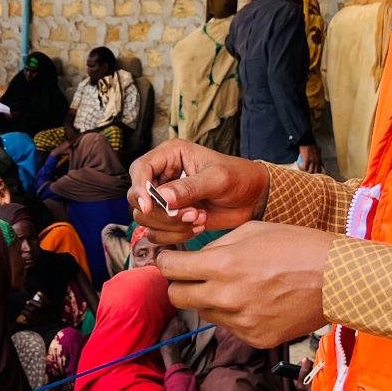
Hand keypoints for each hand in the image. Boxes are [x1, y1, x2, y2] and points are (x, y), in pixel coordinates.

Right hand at [126, 139, 269, 247]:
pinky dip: (176, 235)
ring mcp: (165, 199)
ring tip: (199, 218)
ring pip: (146, 219)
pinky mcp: (171, 218)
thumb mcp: (217, 178)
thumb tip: (162, 198)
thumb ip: (190, 187)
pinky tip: (198, 226)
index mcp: (170, 155)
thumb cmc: (239, 177)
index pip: (140, 169)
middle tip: (192, 214)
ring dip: (171, 225)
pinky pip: (158, 233)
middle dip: (161, 212)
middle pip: (137, 198)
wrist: (253, 198)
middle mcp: (163, 176)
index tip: (150, 206)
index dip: (140, 188)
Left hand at [154, 221, 331, 347]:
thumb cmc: (297, 246)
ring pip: (204, 313)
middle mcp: (226, 298)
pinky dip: (235, 315)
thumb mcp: (251, 231)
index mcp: (222, 265)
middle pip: (177, 297)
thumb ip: (216, 247)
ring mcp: (240, 322)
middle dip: (179, 283)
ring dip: (210, 299)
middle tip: (193, 275)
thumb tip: (194, 258)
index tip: (170, 260)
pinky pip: (230, 327)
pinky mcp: (255, 339)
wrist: (337, 279)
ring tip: (237, 285)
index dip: (165, 261)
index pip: (170, 269)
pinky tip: (257, 301)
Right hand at [296, 143, 322, 173]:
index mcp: (319, 159)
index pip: (319, 169)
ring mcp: (311, 160)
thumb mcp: (318, 151)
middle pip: (315, 171)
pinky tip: (300, 168)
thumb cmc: (312, 145)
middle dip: (312, 174)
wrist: (307, 141)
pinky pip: (304, 168)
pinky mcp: (306, 159)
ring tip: (304, 171)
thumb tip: (322, 164)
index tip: (314, 174)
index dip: (317, 173)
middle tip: (308, 173)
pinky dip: (302, 169)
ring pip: (310, 171)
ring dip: (307, 172)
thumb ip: (320, 157)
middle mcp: (316, 161)